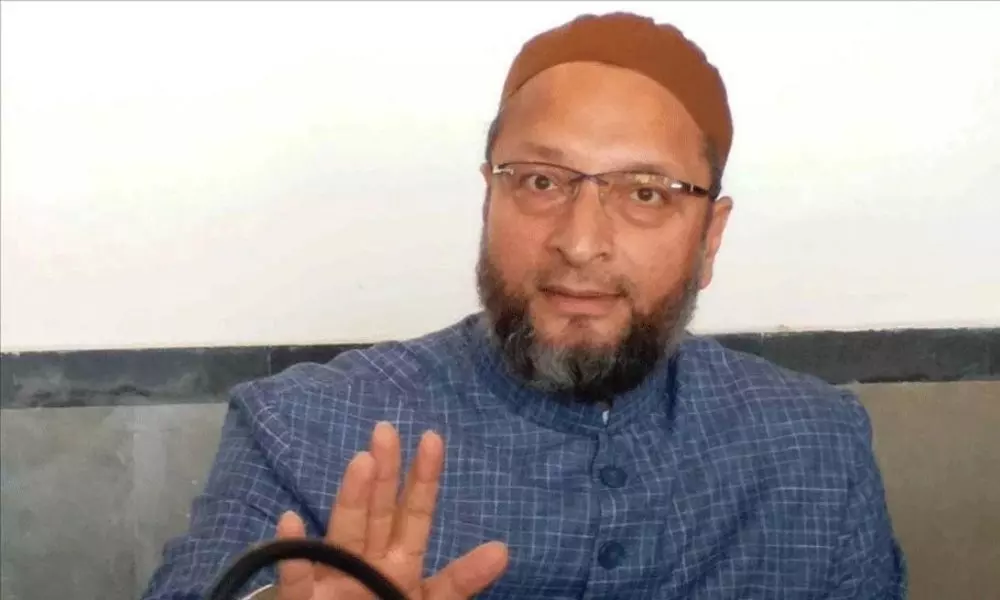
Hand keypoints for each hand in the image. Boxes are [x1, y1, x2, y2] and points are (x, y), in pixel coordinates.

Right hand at [274, 422, 508, 598]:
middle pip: (378, 513)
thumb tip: (502, 550)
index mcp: (401, 563)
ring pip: (344, 535)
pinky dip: (293, 555)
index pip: (416, 514)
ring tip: (363, 462)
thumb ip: (460, 581)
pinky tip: (289, 521)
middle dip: (385, 473)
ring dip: (352, 498)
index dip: (424, 479)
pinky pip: (297, 579)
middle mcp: (367, 562)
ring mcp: (332, 579)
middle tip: (387, 430)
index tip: (432, 438)